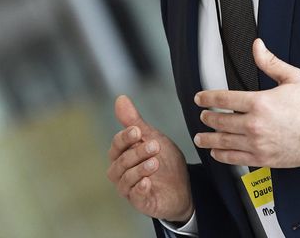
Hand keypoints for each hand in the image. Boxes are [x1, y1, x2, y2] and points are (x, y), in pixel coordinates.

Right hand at [106, 95, 193, 222]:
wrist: (182, 185)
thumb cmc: (164, 160)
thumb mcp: (152, 137)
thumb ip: (135, 121)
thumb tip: (120, 99)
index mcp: (122, 154)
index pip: (116, 144)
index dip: (126, 137)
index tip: (138, 131)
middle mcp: (121, 172)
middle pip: (121, 161)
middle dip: (137, 152)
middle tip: (155, 145)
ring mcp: (129, 188)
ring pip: (126, 178)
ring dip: (140, 168)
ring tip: (155, 162)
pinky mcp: (140, 202)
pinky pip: (134, 196)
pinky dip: (140, 188)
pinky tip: (148, 182)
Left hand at [193, 38, 299, 167]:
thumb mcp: (292, 77)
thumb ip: (270, 62)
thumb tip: (257, 46)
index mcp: (260, 103)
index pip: (224, 98)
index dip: (207, 97)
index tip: (200, 98)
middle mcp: (256, 125)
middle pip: (220, 121)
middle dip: (207, 118)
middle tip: (202, 117)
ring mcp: (258, 144)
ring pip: (224, 142)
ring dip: (209, 139)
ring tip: (201, 137)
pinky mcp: (264, 159)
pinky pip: (236, 159)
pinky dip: (223, 156)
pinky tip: (217, 153)